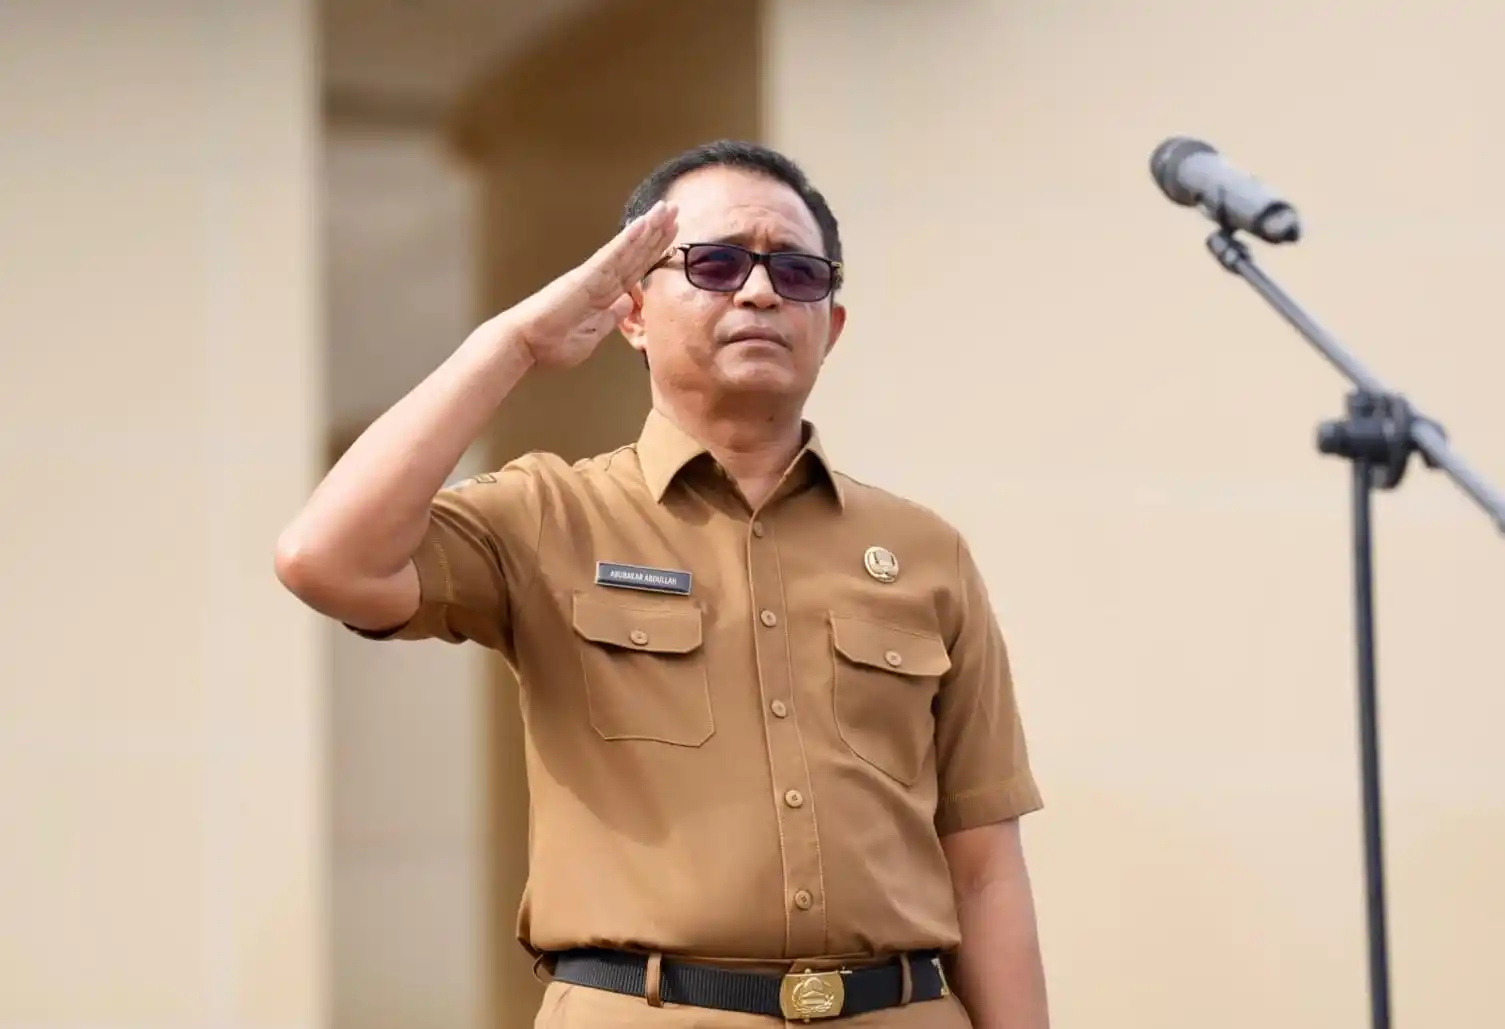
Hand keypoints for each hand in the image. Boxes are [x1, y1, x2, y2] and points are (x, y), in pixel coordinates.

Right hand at [508, 200, 678, 369]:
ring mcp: (594, 276)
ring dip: (648, 229)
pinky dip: (629, 239)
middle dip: (656, 234)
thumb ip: (610, 318)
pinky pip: (612, 255)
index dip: (652, 253)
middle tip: (674, 211)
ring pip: (628, 249)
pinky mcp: (587, 276)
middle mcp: (601, 281)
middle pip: (635, 255)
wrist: (525, 344)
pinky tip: (644, 224)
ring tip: (666, 209)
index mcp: (603, 297)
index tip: (669, 237)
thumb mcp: (592, 336)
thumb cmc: (551, 345)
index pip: (634, 271)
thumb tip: (627, 302)